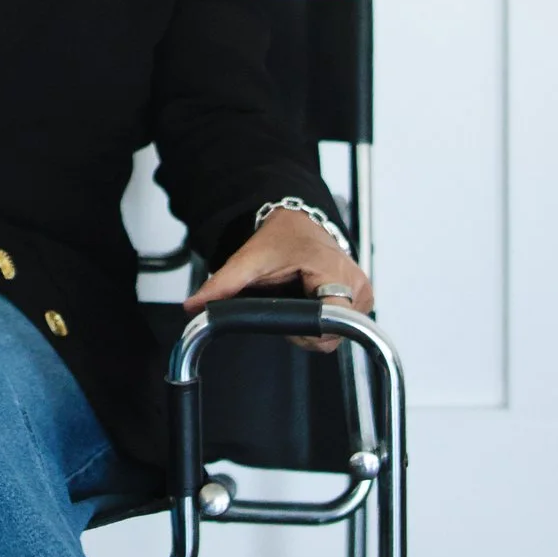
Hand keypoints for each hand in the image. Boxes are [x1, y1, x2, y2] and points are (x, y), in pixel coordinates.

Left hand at [185, 204, 371, 347]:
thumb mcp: (249, 259)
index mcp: (334, 272)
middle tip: (285, 301)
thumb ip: (223, 285)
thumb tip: (195, 306)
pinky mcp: (361, 299)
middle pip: (329, 334)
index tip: (285, 313)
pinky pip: (340, 325)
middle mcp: (355, 284)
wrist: (299, 223)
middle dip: (300, 328)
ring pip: (334, 334)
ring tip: (296, 298)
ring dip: (309, 324)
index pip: (328, 323)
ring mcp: (362, 292)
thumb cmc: (283, 237)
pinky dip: (320, 318)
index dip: (300, 329)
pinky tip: (308, 300)